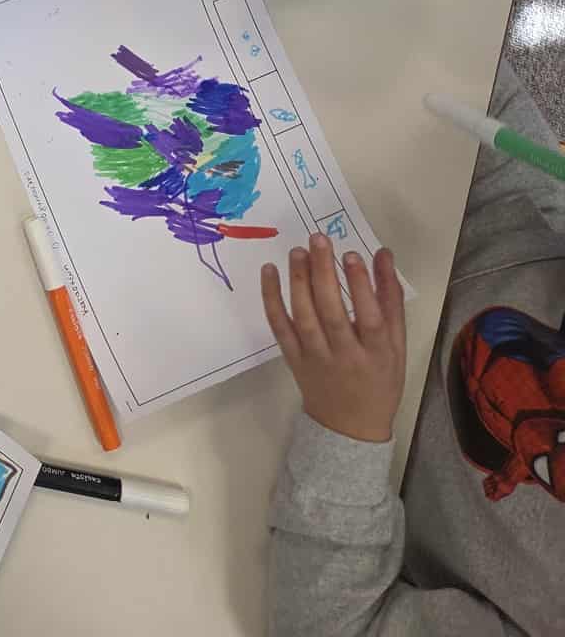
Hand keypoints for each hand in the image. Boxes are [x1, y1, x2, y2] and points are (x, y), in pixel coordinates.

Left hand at [261, 235, 405, 444]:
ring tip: (298, 251)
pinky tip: (269, 271)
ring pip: (304, 318)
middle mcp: (345, 356)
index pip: (369, 318)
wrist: (349, 427)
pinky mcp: (293, 358)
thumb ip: (391, 300)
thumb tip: (383, 255)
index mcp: (376, 355)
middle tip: (319, 239)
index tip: (351, 254)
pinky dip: (271, 299)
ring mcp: (316, 358)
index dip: (361, 287)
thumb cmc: (379, 380)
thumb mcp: (397, 347)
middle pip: (332, 312)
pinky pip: (279, 326)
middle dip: (324, 273)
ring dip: (298, 281)